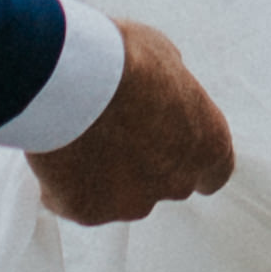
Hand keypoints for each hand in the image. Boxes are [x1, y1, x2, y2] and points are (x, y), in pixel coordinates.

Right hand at [29, 16, 231, 225]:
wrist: (75, 79)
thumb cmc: (127, 60)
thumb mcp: (165, 59)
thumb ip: (169, 91)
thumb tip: (160, 90)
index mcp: (208, 145)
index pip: (214, 171)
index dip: (190, 158)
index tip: (172, 145)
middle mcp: (177, 182)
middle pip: (164, 181)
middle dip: (143, 162)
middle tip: (114, 128)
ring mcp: (131, 203)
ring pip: (119, 195)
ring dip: (104, 173)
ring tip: (79, 132)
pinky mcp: (88, 212)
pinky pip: (77, 199)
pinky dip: (67, 181)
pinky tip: (56, 147)